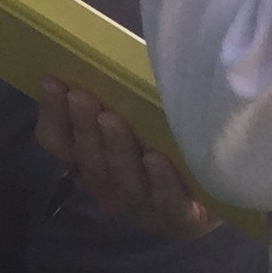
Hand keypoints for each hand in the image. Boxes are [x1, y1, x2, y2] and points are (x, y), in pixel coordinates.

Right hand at [36, 78, 217, 239]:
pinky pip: (167, 200)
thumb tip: (104, 54)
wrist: (219, 190)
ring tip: (112, 120)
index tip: (53, 81)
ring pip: (123, 179)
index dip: (52, 114)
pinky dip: (160, 180)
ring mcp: (144, 206)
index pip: (58, 142)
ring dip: (115, 149)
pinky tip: (155, 159)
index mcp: (90, 162)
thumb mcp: (137, 119)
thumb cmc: (168, 142)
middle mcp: (110, 187)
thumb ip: (117, 97)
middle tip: (81, 96)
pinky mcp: (181, 218)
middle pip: (90, 160)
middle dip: (83, 127)